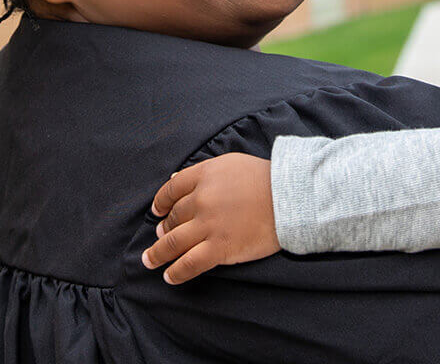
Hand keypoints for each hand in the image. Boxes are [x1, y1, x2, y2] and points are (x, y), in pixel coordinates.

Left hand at [142, 153, 280, 283]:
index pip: (171, 190)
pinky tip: (169, 276)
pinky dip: (176, 272)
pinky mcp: (220, 248)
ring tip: (150, 260)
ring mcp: (209, 225)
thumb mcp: (231, 163)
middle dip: (164, 228)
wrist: (289, 197)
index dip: (161, 202)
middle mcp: (201, 200)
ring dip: (158, 253)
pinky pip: (190, 264)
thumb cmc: (264, 178)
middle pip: (174, 217)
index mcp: (203, 176)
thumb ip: (203, 172)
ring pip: (173, 243)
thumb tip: (176, 179)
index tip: (157, 212)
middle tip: (161, 235)